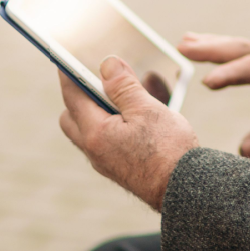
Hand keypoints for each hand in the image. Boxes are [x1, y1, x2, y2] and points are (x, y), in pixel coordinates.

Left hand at [58, 57, 200, 211]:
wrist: (185, 191)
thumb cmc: (168, 150)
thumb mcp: (147, 110)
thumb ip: (124, 86)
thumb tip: (107, 65)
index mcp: (95, 133)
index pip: (72, 96)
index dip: (68, 74)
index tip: (64, 58)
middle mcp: (94, 150)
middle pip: (72, 118)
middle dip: (77, 97)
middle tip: (93, 79)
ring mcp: (106, 163)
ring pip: (88, 132)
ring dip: (95, 112)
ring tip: (118, 96)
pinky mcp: (119, 170)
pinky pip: (104, 143)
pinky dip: (109, 127)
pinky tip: (132, 119)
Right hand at [178, 34, 249, 163]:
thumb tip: (243, 148)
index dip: (231, 73)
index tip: (206, 82)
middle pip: (247, 49)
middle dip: (214, 47)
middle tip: (182, 46)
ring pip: (246, 48)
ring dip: (216, 44)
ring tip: (185, 42)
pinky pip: (248, 56)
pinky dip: (225, 52)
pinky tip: (206, 50)